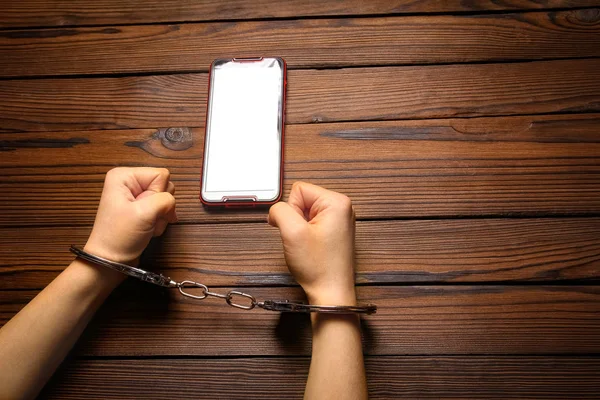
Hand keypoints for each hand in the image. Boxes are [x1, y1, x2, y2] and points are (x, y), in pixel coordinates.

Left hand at [84, 167, 176, 263]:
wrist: (110, 261)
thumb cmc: (120, 236)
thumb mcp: (144, 213)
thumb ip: (165, 199)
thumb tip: (172, 202)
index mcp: (124, 176)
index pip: (161, 175)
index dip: (159, 194)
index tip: (146, 210)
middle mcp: (129, 183)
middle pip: (164, 186)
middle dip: (161, 206)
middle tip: (147, 219)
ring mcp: (136, 196)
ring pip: (165, 199)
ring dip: (161, 216)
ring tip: (147, 226)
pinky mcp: (141, 209)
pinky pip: (162, 210)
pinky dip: (159, 222)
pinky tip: (148, 229)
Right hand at [268, 182, 355, 304]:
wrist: (331, 294)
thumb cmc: (318, 267)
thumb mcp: (291, 232)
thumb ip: (279, 210)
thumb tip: (276, 209)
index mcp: (336, 202)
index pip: (298, 189)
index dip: (291, 210)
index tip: (299, 231)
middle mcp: (342, 207)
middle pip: (302, 200)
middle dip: (295, 219)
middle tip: (303, 240)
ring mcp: (339, 220)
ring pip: (304, 213)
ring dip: (299, 229)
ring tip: (308, 246)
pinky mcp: (335, 232)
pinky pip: (311, 224)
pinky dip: (306, 235)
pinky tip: (311, 249)